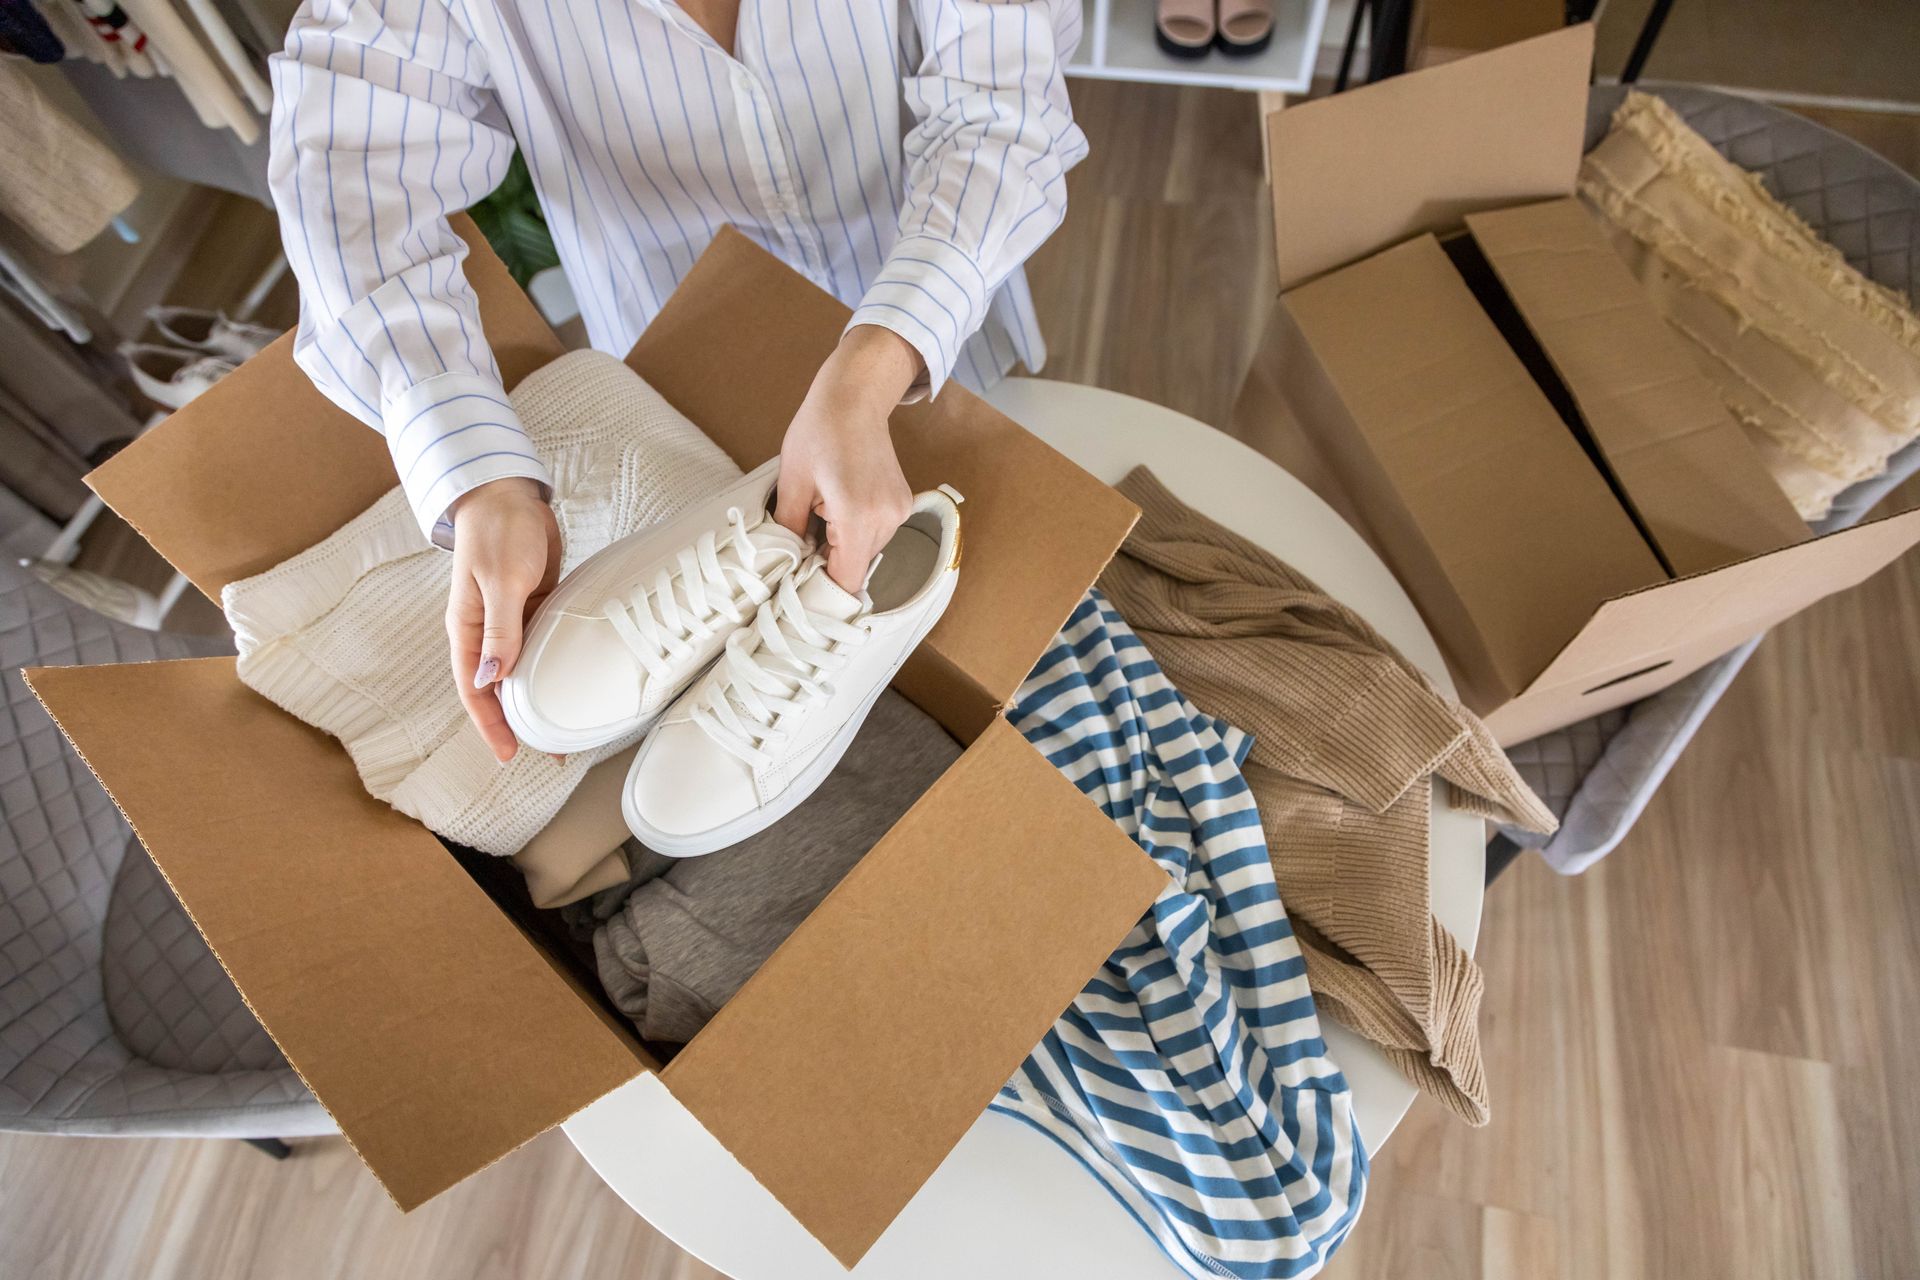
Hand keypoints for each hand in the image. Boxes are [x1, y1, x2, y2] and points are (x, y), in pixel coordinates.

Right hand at [447, 476, 560, 761]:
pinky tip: (573, 682)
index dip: (490, 724)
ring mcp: (510, 621)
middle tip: (550, 751)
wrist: (508, 493)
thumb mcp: (501, 580)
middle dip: (519, 721)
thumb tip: (492, 678)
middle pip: (499, 687)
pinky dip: (555, 666)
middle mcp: (485, 632)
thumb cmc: (497, 531)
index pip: (473, 689)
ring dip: (541, 697)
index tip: (508, 754)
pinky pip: (542, 646)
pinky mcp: (532, 606)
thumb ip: (501, 629)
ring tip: (567, 726)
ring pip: (523, 670)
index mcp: (466, 629)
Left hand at [774, 325, 921, 590]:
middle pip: (856, 568)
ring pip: (866, 552)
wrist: (855, 397)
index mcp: (858, 516)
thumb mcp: (792, 482)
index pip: (846, 580)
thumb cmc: (819, 431)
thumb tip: (788, 565)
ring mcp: (898, 511)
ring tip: (822, 511)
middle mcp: (887, 518)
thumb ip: (789, 531)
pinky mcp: (901, 504)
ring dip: (841, 545)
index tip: (801, 589)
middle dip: (828, 563)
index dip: (822, 591)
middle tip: (801, 541)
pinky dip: (855, 530)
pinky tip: (839, 503)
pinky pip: (876, 534)